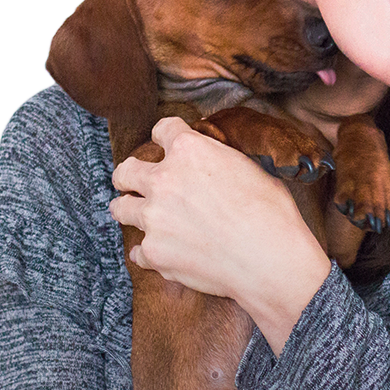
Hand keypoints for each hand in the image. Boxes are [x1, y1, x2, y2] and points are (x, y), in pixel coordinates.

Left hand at [110, 117, 330, 353]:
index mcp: (189, 150)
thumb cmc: (270, 212)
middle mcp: (163, 180)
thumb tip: (211, 158)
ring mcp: (154, 218)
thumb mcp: (248, 167)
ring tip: (146, 216)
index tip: (167, 142)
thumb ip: (217, 158)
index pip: (162, 129)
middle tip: (139, 181)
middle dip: (131, 174)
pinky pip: (137, 250)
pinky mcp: (154, 252)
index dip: (167, 135)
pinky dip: (149, 250)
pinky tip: (166, 251)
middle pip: (126, 170)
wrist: (269, 260)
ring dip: (132, 209)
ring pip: (120, 208)